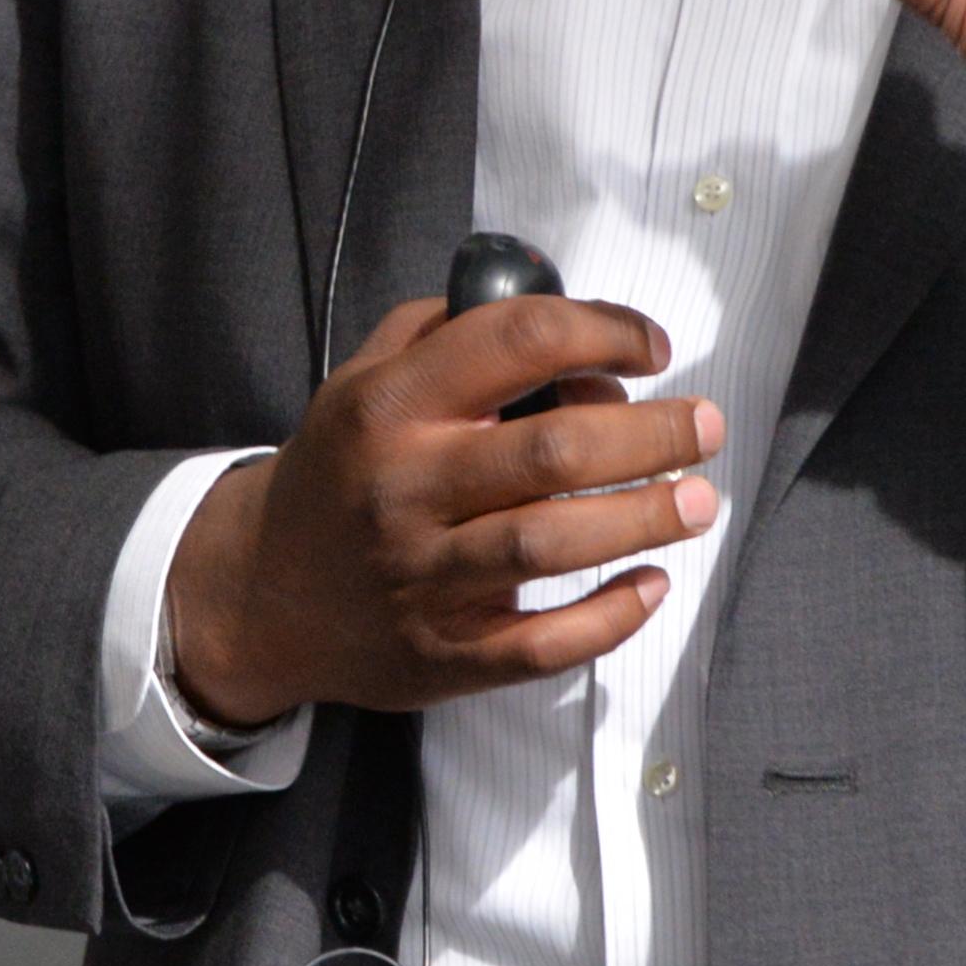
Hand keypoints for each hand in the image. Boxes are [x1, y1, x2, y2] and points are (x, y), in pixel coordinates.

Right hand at [164, 289, 717, 730]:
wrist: (262, 592)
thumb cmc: (341, 473)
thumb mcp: (362, 379)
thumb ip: (446, 330)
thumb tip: (560, 313)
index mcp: (389, 406)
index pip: (515, 342)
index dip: (603, 332)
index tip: (649, 347)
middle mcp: (404, 486)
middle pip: (552, 450)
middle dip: (649, 435)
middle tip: (703, 426)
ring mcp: (422, 576)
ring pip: (552, 544)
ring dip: (643, 518)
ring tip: (698, 501)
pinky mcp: (442, 652)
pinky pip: (541, 644)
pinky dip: (609, 617)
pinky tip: (651, 585)